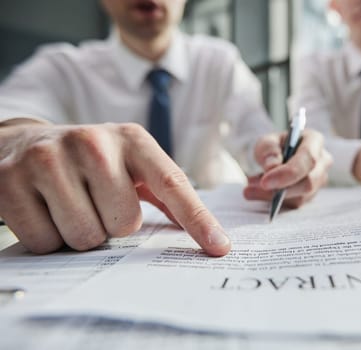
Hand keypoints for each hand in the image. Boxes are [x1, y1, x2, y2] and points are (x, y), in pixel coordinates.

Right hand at [0, 120, 229, 255]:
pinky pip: (45, 242)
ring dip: (81, 233)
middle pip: (124, 224)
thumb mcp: (131, 163)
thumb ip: (167, 192)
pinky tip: (45, 210)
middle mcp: (92, 142)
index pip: (172, 184)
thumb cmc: (90, 161)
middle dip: (112, 225)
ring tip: (70, 205)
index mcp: (131, 139)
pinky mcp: (10, 181)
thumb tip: (209, 231)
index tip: (219, 248)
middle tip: (96, 204)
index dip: (198, 220)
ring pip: (85, 236)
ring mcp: (48, 159)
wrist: (24, 143)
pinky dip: (48, 237)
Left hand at [243, 129, 332, 207]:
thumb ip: (269, 151)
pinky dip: (273, 202)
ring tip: (249, 190)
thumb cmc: (275, 147)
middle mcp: (322, 161)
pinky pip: (294, 204)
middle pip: (308, 182)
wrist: (277, 157)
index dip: (288, 173)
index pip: (308, 159)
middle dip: (279, 189)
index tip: (265, 182)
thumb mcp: (266, 142)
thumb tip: (272, 167)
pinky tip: (257, 194)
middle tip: (251, 189)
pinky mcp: (311, 196)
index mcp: (314, 141)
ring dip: (271, 197)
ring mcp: (319, 180)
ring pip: (300, 197)